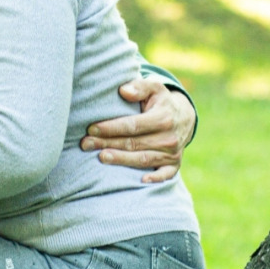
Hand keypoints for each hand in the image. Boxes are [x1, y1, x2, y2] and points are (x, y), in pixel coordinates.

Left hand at [80, 79, 195, 183]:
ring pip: (143, 159)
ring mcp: (173, 153)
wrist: (183, 117)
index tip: (91, 128)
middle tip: (86, 144)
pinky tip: (140, 181)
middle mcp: (169, 138)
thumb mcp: (154, 88)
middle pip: (134, 143)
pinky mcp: (174, 165)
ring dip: (121, 159)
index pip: (132, 125)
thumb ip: (139, 87)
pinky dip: (155, 179)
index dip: (111, 128)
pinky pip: (165, 175)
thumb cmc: (160, 101)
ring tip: (100, 157)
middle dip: (107, 143)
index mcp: (163, 118)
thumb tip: (123, 91)